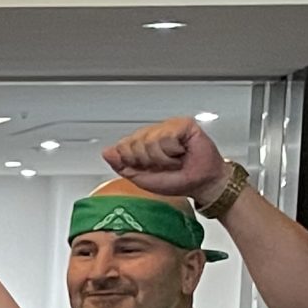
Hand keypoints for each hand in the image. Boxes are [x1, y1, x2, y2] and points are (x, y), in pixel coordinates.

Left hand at [104, 117, 229, 203]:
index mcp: (142, 143)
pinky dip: (173, 151)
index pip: (121, 146)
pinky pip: (166, 137)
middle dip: (148, 161)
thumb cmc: (176, 180)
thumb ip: (122, 165)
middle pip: (133, 143)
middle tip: (164, 164)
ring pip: (149, 141)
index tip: (149, 168)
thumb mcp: (141, 178)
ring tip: (174, 160)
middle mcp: (153, 132)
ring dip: (163, 158)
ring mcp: (168, 126)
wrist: (201, 183)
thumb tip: (106, 152)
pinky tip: (181, 152)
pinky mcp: (183, 124)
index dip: (134, 161)